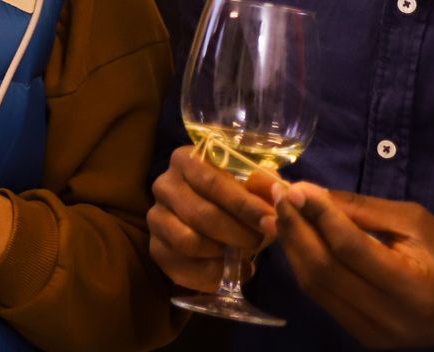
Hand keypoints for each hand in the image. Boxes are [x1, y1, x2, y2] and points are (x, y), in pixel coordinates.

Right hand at [147, 144, 279, 291]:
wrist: (212, 226)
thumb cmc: (234, 200)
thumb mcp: (252, 186)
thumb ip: (265, 186)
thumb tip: (279, 190)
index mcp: (186, 160)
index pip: (212, 181)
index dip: (244, 204)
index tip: (271, 221)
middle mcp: (164, 184)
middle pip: (201, 214)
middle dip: (238, 232)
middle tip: (261, 242)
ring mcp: (155, 217)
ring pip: (190, 241)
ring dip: (223, 253)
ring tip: (243, 253)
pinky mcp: (155, 248)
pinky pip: (183, 266)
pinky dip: (211, 273)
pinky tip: (228, 269)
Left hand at [276, 182, 433, 349]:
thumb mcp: (415, 222)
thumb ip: (363, 209)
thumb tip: (310, 192)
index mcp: (414, 289)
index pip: (351, 249)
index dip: (319, 215)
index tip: (295, 187)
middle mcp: (391, 318)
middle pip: (325, 269)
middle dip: (296, 228)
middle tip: (278, 195)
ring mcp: (373, 334)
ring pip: (316, 285)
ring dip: (292, 245)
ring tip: (280, 212)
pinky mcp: (362, 337)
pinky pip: (321, 297)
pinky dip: (304, 265)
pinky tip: (295, 239)